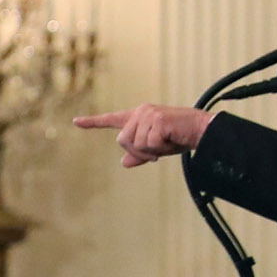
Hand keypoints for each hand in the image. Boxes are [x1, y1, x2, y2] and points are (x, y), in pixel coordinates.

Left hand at [74, 102, 212, 165]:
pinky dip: (160, 148)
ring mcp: (147, 115)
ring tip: (167, 142)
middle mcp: (140, 113)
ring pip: (135, 144)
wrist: (200, 130)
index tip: (75, 121)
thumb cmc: (178, 138)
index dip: (92, 122)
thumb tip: (123, 163)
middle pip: (122, 140)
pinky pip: (149, 144)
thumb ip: (140, 154)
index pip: (111, 119)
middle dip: (138, 152)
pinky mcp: (156, 120)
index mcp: (137, 117)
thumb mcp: (157, 149)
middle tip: (157, 151)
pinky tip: (171, 140)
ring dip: (151, 151)